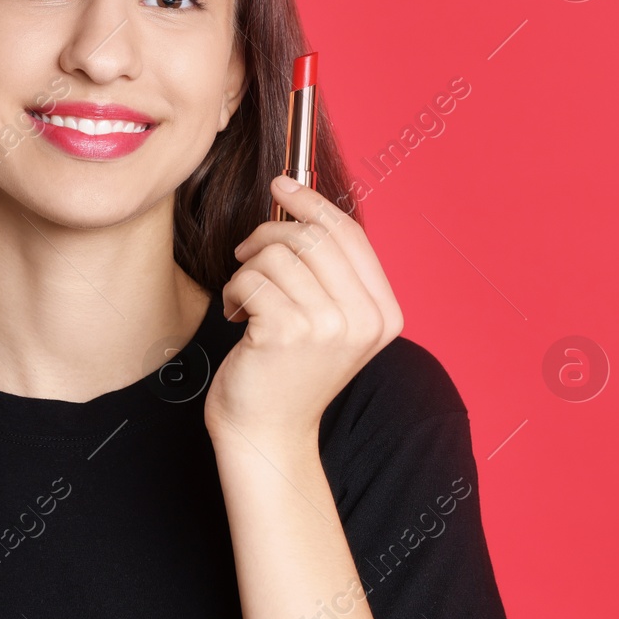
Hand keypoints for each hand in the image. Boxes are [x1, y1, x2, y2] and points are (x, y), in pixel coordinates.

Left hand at [207, 174, 403, 449]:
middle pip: (313, 237)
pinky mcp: (286, 332)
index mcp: (384, 314)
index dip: (314, 203)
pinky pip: (250, 277)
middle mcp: (363, 319)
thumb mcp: (330, 321)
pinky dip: (234, 291)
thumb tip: (299, 198)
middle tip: (247, 253)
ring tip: (245, 301)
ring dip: (248, 270)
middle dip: (270, 233)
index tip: (283, 185)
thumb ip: (331, 271)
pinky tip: (236, 318)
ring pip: (276, 254)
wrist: (267, 434)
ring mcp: (328, 326)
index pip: (350, 236)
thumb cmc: (289, 373)